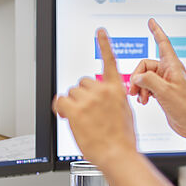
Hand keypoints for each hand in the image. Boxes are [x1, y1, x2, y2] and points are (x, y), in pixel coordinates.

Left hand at [53, 29, 137, 167]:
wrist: (118, 154)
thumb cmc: (123, 139)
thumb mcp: (125, 113)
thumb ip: (114, 100)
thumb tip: (103, 102)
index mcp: (117, 90)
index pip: (110, 61)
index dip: (104, 44)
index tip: (100, 31)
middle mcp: (103, 91)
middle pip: (83, 83)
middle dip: (82, 95)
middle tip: (85, 112)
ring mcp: (89, 100)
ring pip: (71, 93)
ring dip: (72, 104)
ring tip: (81, 120)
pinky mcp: (76, 110)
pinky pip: (60, 101)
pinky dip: (60, 107)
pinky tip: (65, 115)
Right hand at [128, 18, 185, 139]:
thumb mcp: (164, 91)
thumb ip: (148, 80)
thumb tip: (137, 78)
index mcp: (173, 66)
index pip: (163, 43)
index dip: (156, 31)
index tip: (151, 22)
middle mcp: (169, 72)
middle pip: (145, 66)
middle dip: (137, 77)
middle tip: (134, 90)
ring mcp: (166, 82)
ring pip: (145, 77)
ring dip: (140, 87)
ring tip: (141, 99)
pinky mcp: (164, 92)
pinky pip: (148, 86)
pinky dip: (144, 92)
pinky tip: (144, 101)